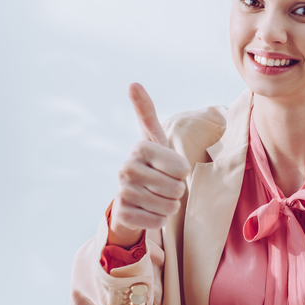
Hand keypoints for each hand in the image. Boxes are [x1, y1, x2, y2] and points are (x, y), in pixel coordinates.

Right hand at [108, 83, 189, 246]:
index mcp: (139, 148)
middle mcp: (126, 168)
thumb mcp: (153, 138)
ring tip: (157, 197)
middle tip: (164, 186)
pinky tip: (149, 211)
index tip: (171, 168)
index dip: (182, 172)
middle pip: (176, 188)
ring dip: (169, 206)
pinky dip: (159, 220)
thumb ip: (146, 111)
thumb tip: (133, 83)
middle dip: (177, 191)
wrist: (132, 197)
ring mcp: (122, 192)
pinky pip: (157, 222)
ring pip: (168, 207)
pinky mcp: (123, 214)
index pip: (181, 167)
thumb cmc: (151, 164)